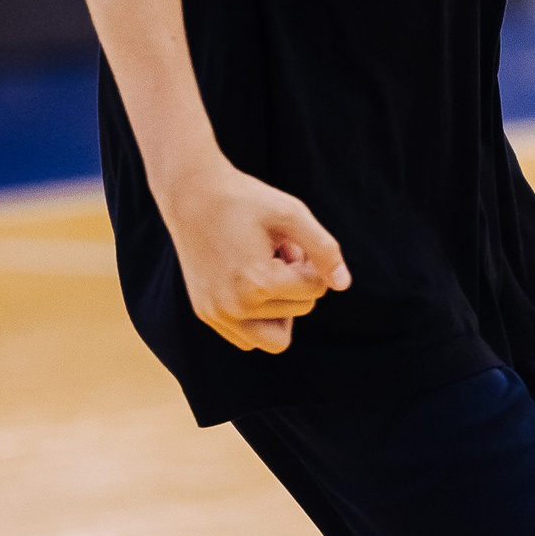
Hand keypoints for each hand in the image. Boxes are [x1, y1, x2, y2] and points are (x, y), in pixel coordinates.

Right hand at [156, 161, 349, 353]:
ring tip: (267, 273)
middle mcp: (235, 307)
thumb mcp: (292, 213)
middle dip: (298, 282)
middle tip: (277, 251)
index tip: (289, 241)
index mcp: (259, 282)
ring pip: (276, 338)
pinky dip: (258, 320)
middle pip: (300, 310)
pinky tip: (251, 285)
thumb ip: (324, 249)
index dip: (310, 261)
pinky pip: (247, 340)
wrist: (191, 194)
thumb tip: (342, 285)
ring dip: (282, 308)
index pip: (316, 289)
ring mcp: (217, 315)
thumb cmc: (246, 200)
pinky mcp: (206, 315)